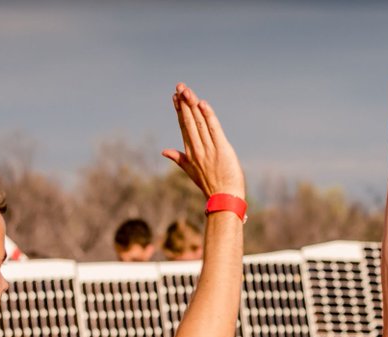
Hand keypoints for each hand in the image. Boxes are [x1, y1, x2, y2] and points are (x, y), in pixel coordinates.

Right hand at [162, 83, 245, 199]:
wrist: (224, 198)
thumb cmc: (210, 185)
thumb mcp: (191, 171)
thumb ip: (178, 158)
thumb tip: (163, 151)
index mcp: (190, 152)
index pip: (184, 126)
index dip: (180, 111)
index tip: (175, 97)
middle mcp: (197, 148)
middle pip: (189, 121)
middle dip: (184, 103)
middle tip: (179, 87)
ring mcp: (208, 149)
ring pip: (199, 122)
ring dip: (193, 105)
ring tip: (187, 90)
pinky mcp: (222, 149)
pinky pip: (214, 129)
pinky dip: (208, 116)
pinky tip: (202, 103)